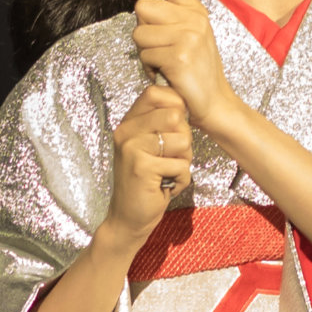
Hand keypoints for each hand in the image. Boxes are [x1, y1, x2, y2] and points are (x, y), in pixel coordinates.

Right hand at [102, 83, 191, 246]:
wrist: (128, 218)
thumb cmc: (147, 182)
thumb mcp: (151, 146)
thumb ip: (162, 123)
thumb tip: (185, 103)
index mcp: (128, 122)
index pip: (157, 93)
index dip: (176, 107)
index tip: (172, 131)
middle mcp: (126, 131)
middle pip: (175, 115)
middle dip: (183, 140)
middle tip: (169, 158)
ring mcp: (132, 148)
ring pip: (182, 140)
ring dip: (183, 162)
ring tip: (165, 173)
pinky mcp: (142, 167)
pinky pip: (181, 165)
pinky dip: (180, 179)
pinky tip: (164, 186)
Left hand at [123, 0, 236, 126]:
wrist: (215, 101)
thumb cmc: (199, 71)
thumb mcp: (193, 34)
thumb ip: (173, 15)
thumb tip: (141, 2)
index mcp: (196, 10)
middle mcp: (194, 20)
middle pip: (144, 8)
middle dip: (142, 28)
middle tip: (156, 44)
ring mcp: (188, 37)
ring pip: (139, 33)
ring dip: (144, 51)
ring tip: (162, 61)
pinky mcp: (178, 57)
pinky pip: (145, 55)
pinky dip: (149, 67)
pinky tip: (164, 73)